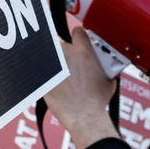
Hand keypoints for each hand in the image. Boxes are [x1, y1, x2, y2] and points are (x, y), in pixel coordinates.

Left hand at [45, 24, 119, 148]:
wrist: (84, 117)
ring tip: (61, 76)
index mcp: (83, 51)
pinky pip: (41, 71)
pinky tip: (53, 84)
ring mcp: (51, 65)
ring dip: (54, 63)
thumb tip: (106, 67)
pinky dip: (45, 75)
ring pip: (50, 57)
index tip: (78, 43)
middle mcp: (65, 54)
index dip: (79, 37)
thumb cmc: (98, 101)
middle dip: (65, 52)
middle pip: (61, 43)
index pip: (77, 31)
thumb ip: (104, 67)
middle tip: (70, 64)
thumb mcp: (109, 80)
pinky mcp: (42, 78)